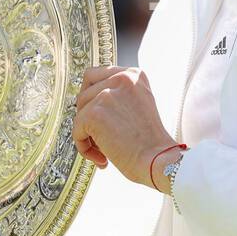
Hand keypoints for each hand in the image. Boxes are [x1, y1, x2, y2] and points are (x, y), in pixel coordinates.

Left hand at [72, 66, 176, 190]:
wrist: (159, 161)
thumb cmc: (152, 143)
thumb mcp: (139, 105)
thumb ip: (118, 97)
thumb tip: (89, 102)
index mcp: (133, 75)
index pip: (95, 75)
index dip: (92, 97)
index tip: (96, 116)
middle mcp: (121, 78)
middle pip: (84, 93)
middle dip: (88, 117)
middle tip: (101, 137)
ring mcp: (107, 94)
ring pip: (80, 112)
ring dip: (88, 133)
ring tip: (104, 150)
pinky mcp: (94, 113)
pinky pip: (77, 130)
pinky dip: (85, 147)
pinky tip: (102, 158)